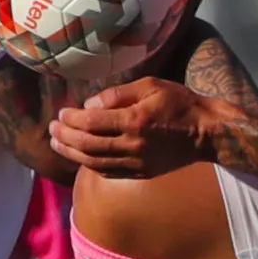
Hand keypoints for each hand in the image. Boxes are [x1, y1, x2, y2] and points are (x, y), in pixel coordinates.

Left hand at [52, 78, 226, 178]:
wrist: (206, 133)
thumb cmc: (179, 103)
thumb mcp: (150, 86)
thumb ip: (117, 95)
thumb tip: (89, 105)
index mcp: (134, 121)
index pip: (91, 123)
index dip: (71, 120)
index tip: (60, 114)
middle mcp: (133, 145)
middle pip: (87, 145)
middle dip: (65, 137)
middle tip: (52, 129)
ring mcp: (137, 162)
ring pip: (94, 163)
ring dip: (71, 154)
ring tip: (57, 144)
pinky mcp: (141, 172)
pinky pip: (108, 172)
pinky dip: (89, 166)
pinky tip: (80, 157)